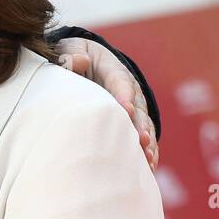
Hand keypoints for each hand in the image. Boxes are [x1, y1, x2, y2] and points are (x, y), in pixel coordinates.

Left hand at [53, 38, 158, 170]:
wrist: (83, 64)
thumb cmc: (73, 58)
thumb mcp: (69, 50)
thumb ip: (70, 56)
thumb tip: (78, 61)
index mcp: (112, 69)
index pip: (120, 81)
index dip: (124, 95)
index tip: (126, 109)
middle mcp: (129, 89)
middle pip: (138, 107)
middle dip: (139, 124)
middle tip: (139, 139)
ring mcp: (134, 107)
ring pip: (144, 125)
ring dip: (147, 142)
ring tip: (146, 158)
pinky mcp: (133, 122)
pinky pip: (144, 137)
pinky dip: (148, 151)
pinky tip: (148, 167)